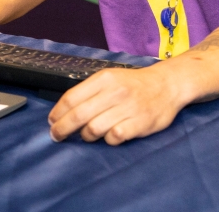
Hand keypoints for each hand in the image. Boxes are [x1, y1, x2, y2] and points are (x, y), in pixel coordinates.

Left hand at [47, 65, 185, 145]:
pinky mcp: (140, 123)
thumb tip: (63, 111)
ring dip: (85, 136)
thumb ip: (89, 92)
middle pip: (79, 115)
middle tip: (56, 136)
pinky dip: (108, 140)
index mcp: (103, 79)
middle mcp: (114, 92)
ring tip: (86, 135)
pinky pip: (115, 137)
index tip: (51, 121)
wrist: (167, 85)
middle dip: (63, 129)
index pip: (71, 98)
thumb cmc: (133, 84)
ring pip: (94, 129)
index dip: (57, 113)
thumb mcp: (109, 78)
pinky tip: (108, 137)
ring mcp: (128, 108)